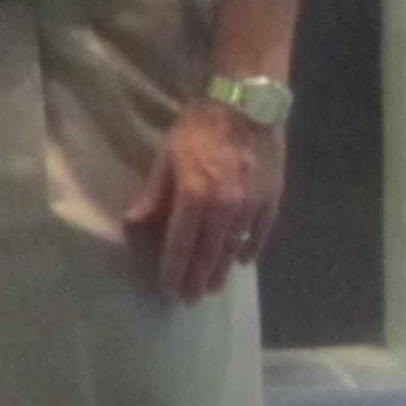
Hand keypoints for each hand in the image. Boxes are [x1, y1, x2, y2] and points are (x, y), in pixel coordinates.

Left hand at [121, 97, 286, 301]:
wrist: (246, 106)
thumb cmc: (198, 129)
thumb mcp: (166, 157)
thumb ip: (154, 195)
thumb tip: (133, 223)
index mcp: (194, 197)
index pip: (180, 244)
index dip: (173, 269)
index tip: (167, 288)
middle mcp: (225, 208)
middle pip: (208, 253)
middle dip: (196, 278)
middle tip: (189, 298)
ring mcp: (251, 206)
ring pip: (234, 247)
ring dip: (221, 270)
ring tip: (211, 287)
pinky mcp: (271, 199)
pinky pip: (260, 232)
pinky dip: (250, 248)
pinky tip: (242, 261)